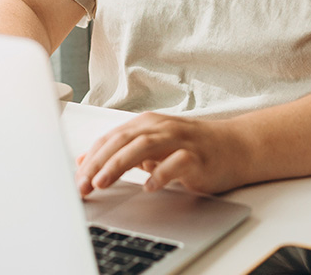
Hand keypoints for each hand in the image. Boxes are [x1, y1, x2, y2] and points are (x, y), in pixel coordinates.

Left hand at [74, 111, 249, 196]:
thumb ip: (124, 152)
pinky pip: (176, 163)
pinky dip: (160, 173)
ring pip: (144, 146)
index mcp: (147, 124)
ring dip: (120, 164)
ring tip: (103, 182)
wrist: (234, 146)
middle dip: (99, 162)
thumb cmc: (192, 147)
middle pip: (123, 140)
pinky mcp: (197, 156)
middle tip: (82, 183)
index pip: (112, 138)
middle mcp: (161, 127)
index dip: (92, 156)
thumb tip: (87, 162)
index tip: (76, 176)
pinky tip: (148, 186)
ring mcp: (180, 139)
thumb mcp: (154, 147)